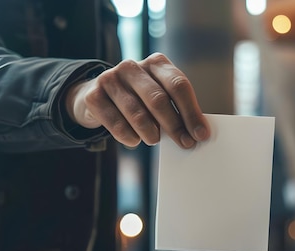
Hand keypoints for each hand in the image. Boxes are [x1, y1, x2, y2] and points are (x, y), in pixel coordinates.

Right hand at [66, 53, 209, 148]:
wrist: (97, 96)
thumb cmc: (138, 99)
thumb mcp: (158, 96)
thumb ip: (176, 109)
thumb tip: (199, 132)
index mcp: (156, 63)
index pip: (178, 85)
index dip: (191, 112)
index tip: (201, 134)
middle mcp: (132, 66)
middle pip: (159, 99)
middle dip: (174, 126)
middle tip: (184, 143)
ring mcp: (110, 78)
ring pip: (137, 113)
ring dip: (150, 132)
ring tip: (154, 140)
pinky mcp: (93, 95)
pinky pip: (116, 123)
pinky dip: (128, 136)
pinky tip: (134, 140)